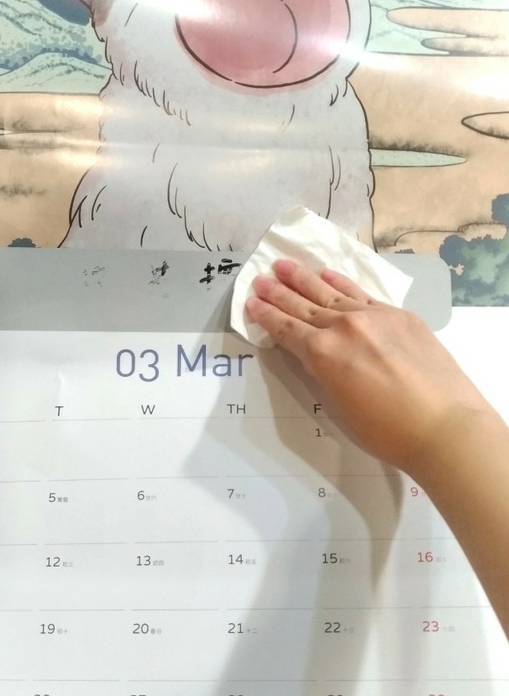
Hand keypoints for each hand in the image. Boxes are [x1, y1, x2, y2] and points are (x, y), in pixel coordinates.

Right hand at [246, 260, 490, 474]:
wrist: (444, 425)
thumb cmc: (388, 431)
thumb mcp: (342, 407)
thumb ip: (326, 375)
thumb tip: (319, 356)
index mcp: (324, 354)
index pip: (286, 330)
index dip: (266, 316)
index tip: (251, 301)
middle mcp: (344, 326)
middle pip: (304, 306)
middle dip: (279, 292)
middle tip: (260, 277)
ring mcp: (373, 316)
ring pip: (330, 293)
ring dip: (304, 278)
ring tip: (285, 264)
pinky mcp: (399, 315)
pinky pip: (360, 293)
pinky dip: (341, 283)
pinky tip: (328, 275)